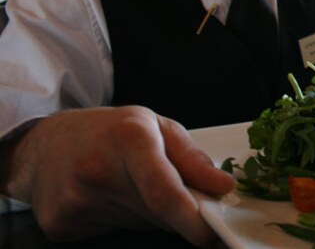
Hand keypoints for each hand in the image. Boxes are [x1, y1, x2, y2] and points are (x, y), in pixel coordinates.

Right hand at [0, 106, 234, 246]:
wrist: (44, 145)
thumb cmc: (108, 131)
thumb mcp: (156, 127)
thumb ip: (193, 158)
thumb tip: (223, 186)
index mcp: (128, 138)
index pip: (166, 194)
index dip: (193, 220)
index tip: (211, 232)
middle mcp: (97, 169)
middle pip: (156, 214)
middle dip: (176, 212)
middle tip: (173, 193)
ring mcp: (75, 201)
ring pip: (138, 226)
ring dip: (148, 215)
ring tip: (130, 185)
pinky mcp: (60, 225)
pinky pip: (111, 234)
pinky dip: (121, 222)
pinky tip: (107, 198)